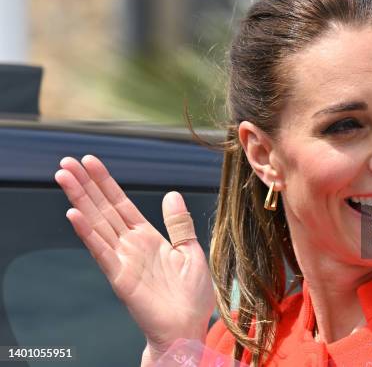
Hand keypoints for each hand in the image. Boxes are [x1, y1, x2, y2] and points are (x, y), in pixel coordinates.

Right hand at [54, 155, 214, 358]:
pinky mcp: (120, 278)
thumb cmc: (191, 295)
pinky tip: (74, 215)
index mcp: (147, 238)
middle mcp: (131, 245)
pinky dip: (88, 234)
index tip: (91, 162)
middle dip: (86, 185)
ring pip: (97, 224)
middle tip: (66, 161)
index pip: (121, 204)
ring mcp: (123, 260)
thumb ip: (178, 224)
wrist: (187, 327)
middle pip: (103, 209)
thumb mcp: (190, 251)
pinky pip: (101, 252)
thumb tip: (172, 194)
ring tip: (63, 177)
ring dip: (80, 200)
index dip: (106, 183)